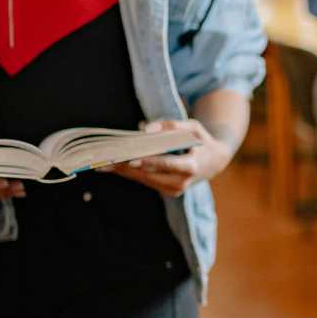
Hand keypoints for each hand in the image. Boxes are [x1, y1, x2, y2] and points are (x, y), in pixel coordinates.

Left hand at [104, 120, 230, 197]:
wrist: (214, 163)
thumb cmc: (202, 141)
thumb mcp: (193, 127)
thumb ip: (171, 125)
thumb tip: (145, 129)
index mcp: (191, 167)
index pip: (167, 164)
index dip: (149, 162)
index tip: (131, 159)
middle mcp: (181, 183)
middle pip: (149, 174)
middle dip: (126, 166)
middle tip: (104, 158)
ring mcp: (173, 190)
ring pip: (143, 179)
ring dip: (123, 171)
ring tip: (102, 162)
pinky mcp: (166, 192)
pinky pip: (145, 181)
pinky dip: (130, 172)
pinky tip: (114, 166)